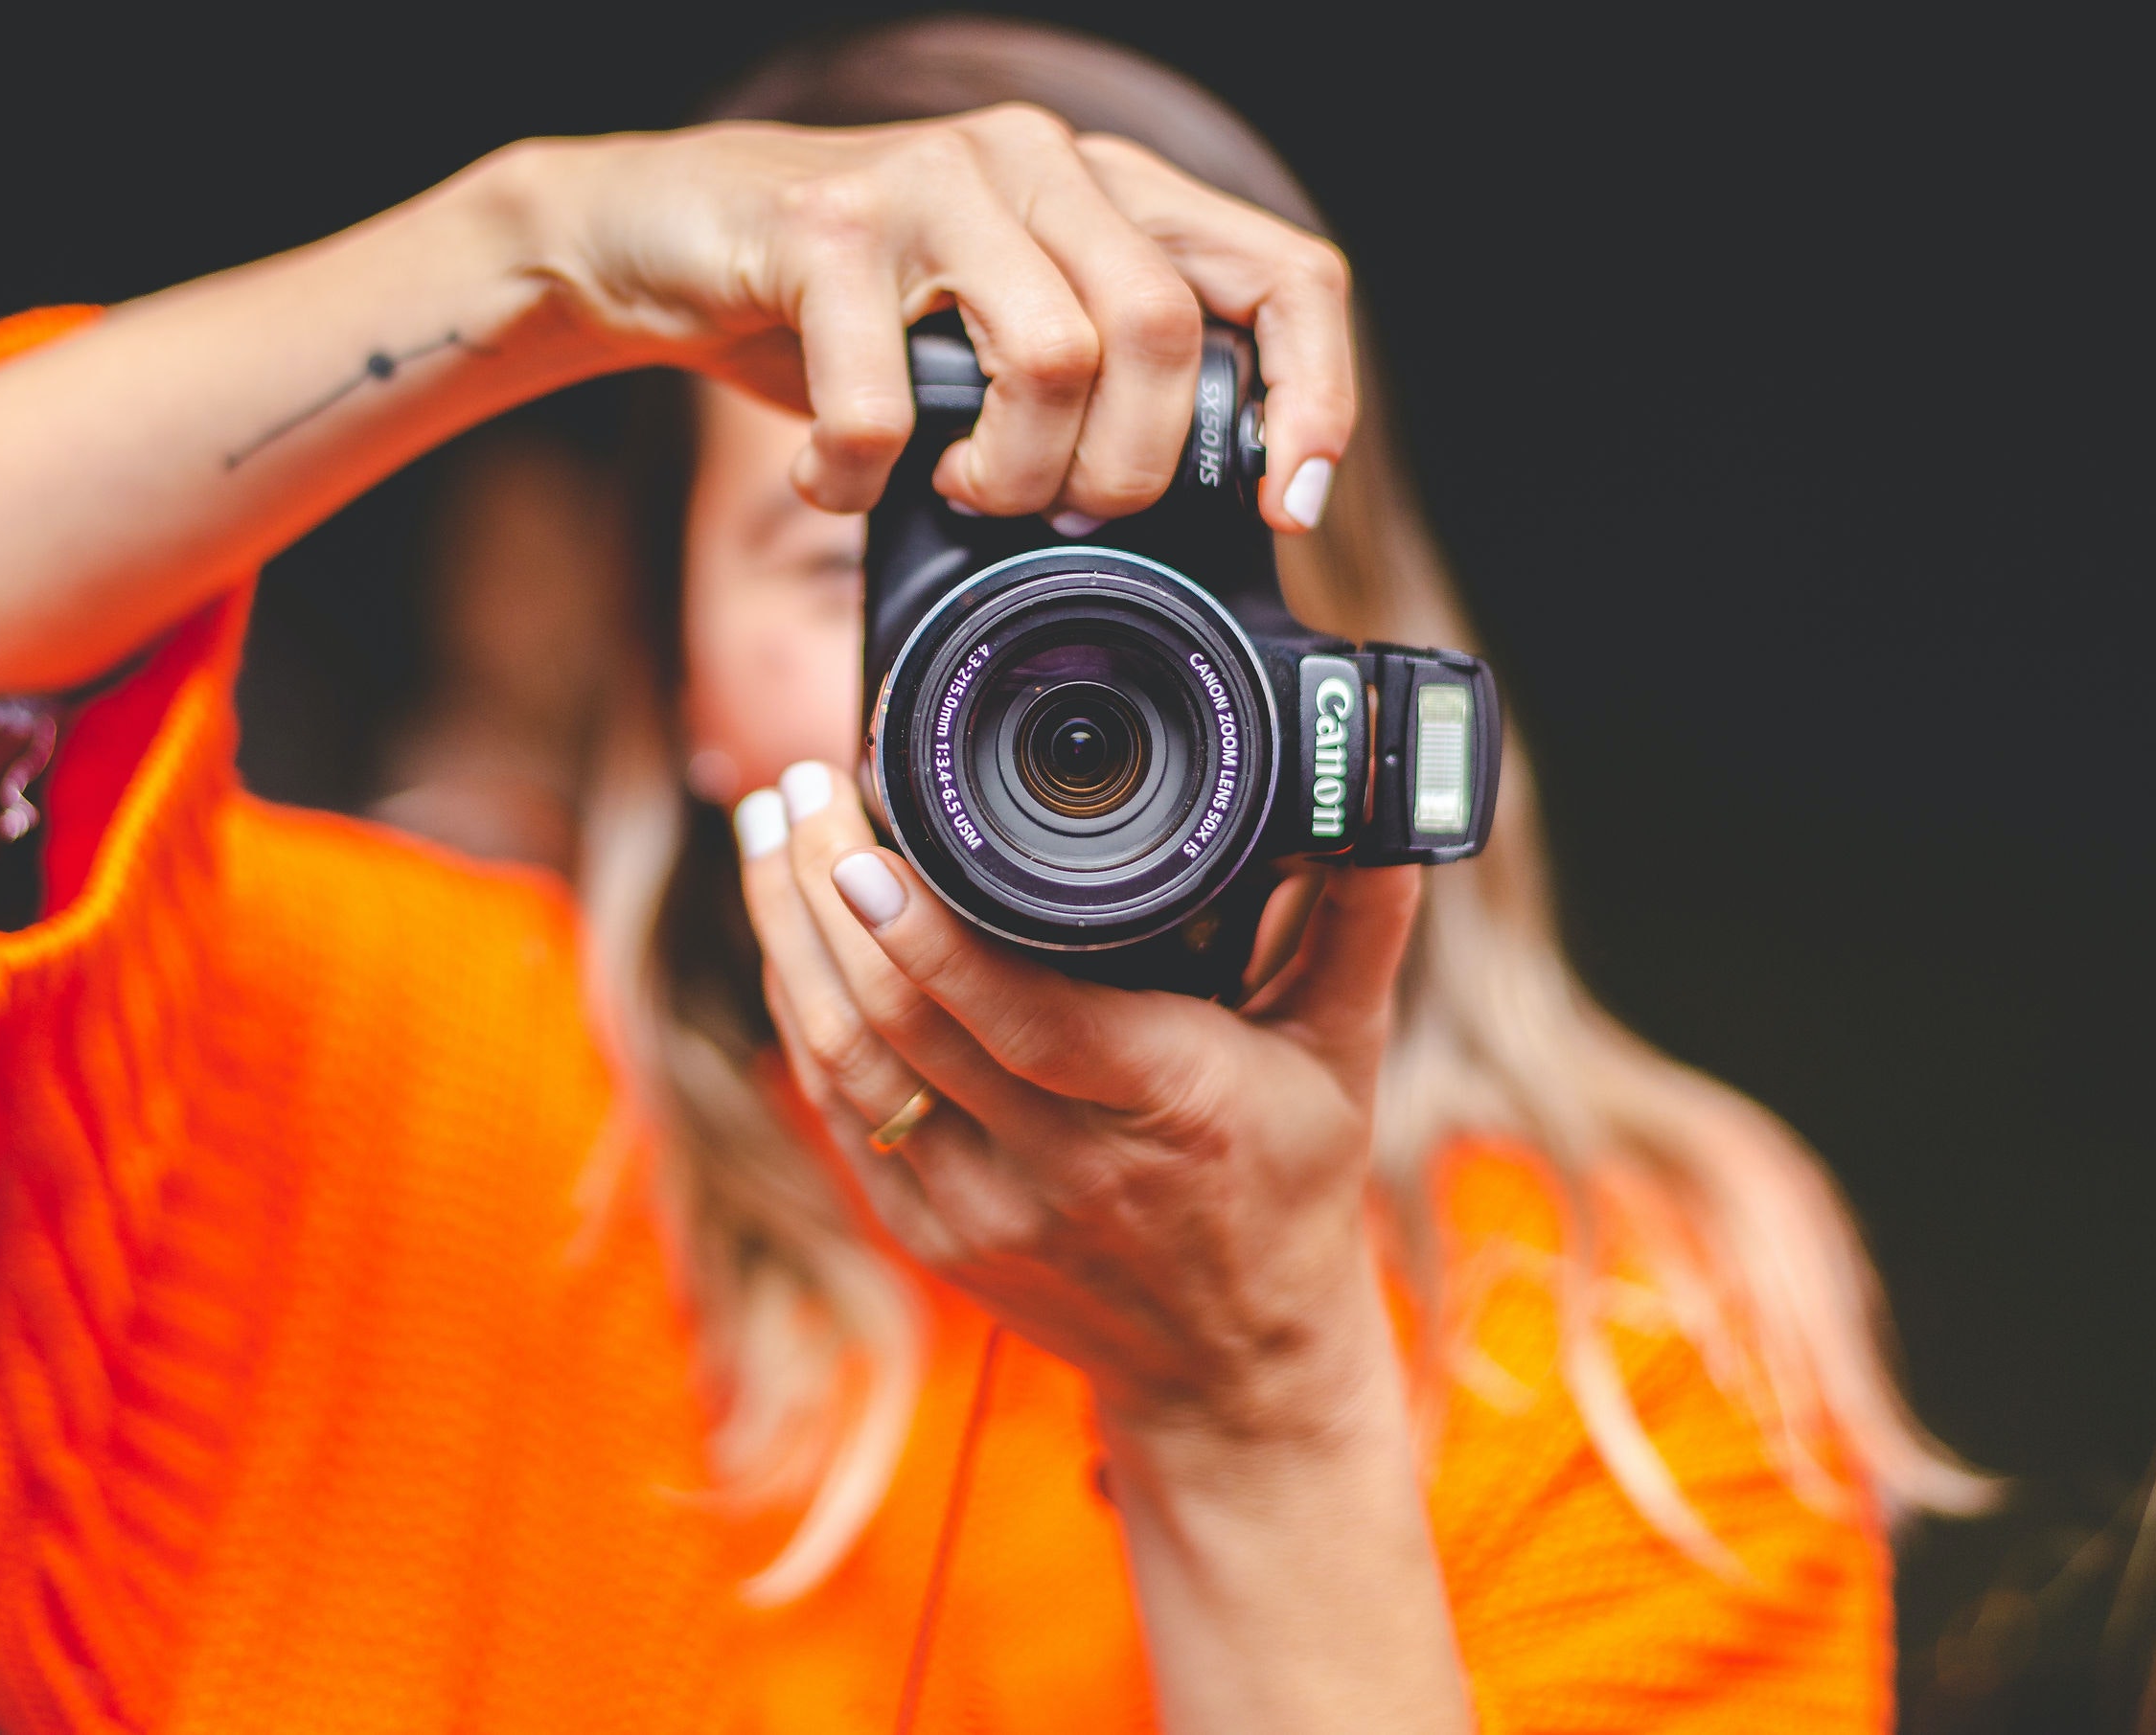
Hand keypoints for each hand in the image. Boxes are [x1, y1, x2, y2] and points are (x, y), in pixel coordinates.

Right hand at [487, 109, 1354, 530]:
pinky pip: (884, 399)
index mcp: (1106, 189)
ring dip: (1011, 472)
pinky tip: (836, 480)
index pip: (1282, 273)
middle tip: (1062, 510)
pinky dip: (861, 479)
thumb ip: (1095, 373)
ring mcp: (931, 179)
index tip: (1284, 503)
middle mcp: (1035, 160)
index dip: (1312, 395)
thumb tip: (1198, 514)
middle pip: (1163, 329)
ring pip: (1054, 357)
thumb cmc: (842, 305)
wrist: (659, 231)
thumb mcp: (992, 327)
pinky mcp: (824, 224)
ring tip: (957, 488)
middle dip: (1126, 467)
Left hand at [731, 758, 1419, 1449]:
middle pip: (901, 1021)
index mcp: (1165, 1107)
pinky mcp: (931, 1236)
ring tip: (766, 828)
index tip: (862, 845)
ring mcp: (982, 1211)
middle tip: (798, 785)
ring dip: (788, 939)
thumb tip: (1389, 805)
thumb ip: (1360, 922)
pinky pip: (841, 1110)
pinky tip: (785, 930)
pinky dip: (800, 1011)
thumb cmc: (1291, 1188)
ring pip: (845, 1061)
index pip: (1019, 1016)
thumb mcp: (1343, 1055)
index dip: (925, 934)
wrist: (1235, 1369)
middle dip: (825, 894)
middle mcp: (1061, 1168)